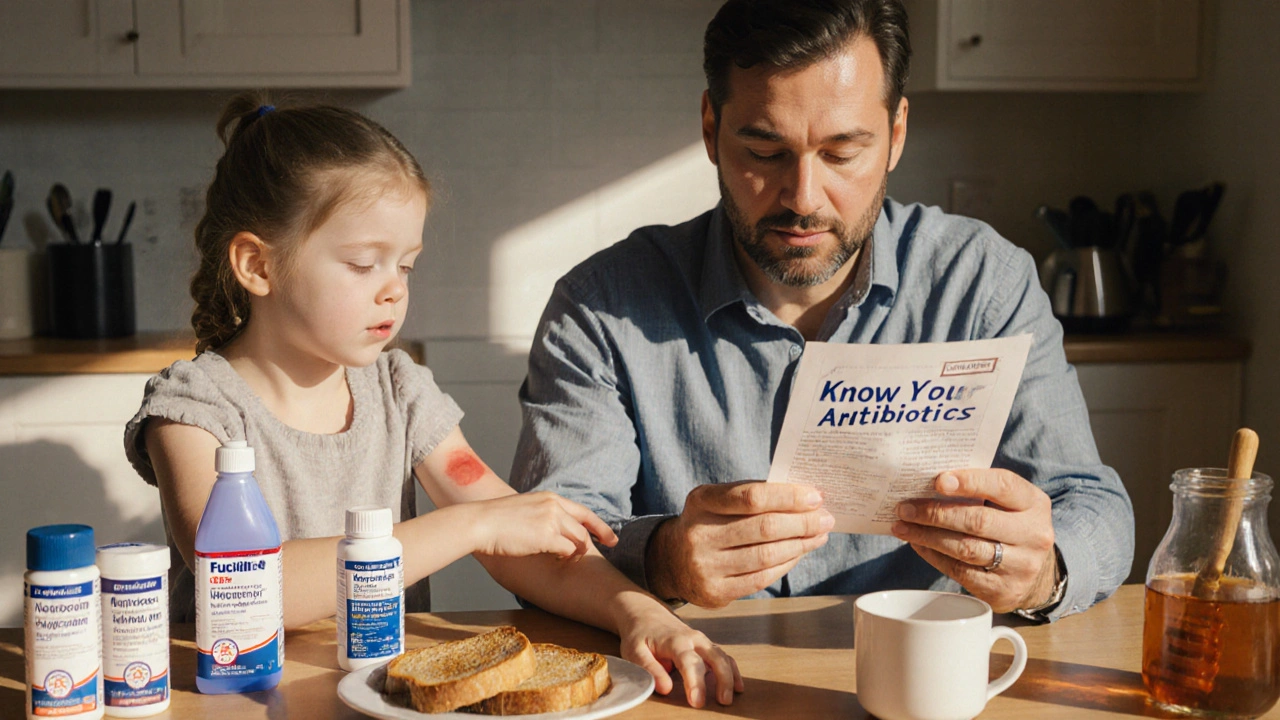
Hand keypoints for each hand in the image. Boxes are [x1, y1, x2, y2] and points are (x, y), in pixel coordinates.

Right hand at [470, 492, 617, 560]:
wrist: (480, 522)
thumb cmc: (495, 520)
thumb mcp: (523, 509)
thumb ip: (539, 515)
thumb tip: (547, 530)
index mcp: (549, 498)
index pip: (583, 511)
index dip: (599, 526)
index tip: (611, 538)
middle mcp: (554, 506)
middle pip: (584, 528)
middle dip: (595, 543)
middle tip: (601, 554)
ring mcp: (551, 520)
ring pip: (578, 540)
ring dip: (577, 554)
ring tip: (571, 563)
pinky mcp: (546, 536)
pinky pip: (567, 550)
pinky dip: (566, 559)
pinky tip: (558, 564)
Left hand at [614, 598, 742, 707]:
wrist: (646, 615)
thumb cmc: (640, 635)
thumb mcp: (635, 651)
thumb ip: (650, 669)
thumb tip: (665, 688)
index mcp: (675, 641)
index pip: (689, 662)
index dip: (695, 683)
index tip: (697, 702)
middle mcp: (694, 639)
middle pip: (715, 657)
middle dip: (722, 679)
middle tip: (723, 701)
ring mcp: (702, 641)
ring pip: (723, 656)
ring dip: (730, 677)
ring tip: (730, 697)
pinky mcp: (706, 646)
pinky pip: (724, 657)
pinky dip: (733, 671)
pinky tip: (737, 686)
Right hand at [647, 481, 833, 607]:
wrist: (672, 560)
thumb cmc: (708, 523)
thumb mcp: (718, 500)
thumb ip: (752, 495)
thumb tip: (805, 497)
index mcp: (701, 501)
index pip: (751, 496)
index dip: (788, 496)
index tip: (815, 496)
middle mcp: (699, 534)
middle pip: (764, 528)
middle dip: (802, 522)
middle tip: (825, 518)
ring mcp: (705, 566)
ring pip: (766, 555)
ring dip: (800, 544)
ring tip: (819, 535)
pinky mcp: (715, 592)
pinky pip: (761, 578)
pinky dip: (787, 564)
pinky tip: (799, 553)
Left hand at [891, 469, 1056, 612]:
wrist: (1035, 574)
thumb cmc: (1009, 526)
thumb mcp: (1007, 503)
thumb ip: (978, 490)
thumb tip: (927, 484)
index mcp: (1033, 503)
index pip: (1002, 486)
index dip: (969, 482)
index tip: (938, 481)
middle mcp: (1033, 535)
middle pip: (978, 521)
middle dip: (935, 513)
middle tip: (905, 508)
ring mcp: (1020, 565)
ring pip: (965, 548)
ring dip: (927, 535)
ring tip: (902, 526)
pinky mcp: (1002, 590)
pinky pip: (960, 571)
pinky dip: (933, 555)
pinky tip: (918, 544)